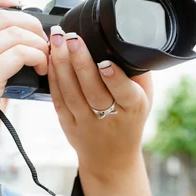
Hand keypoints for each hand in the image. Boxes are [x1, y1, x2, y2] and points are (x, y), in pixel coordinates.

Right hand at [0, 0, 48, 171]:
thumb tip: (22, 49)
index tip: (17, 3)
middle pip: (1, 18)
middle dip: (29, 24)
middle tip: (43, 41)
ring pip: (13, 34)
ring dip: (37, 43)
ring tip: (45, 58)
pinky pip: (18, 54)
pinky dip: (36, 57)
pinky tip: (41, 68)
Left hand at [47, 25, 151, 177]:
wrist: (111, 158)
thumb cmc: (129, 120)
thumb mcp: (145, 100)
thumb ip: (140, 74)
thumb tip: (132, 44)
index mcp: (133, 108)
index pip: (124, 92)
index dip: (114, 78)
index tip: (104, 62)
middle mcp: (109, 117)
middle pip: (92, 89)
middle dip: (80, 61)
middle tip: (71, 37)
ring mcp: (85, 122)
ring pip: (71, 92)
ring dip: (61, 64)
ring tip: (56, 40)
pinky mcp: (67, 124)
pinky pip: (58, 99)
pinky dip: (52, 77)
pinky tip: (49, 58)